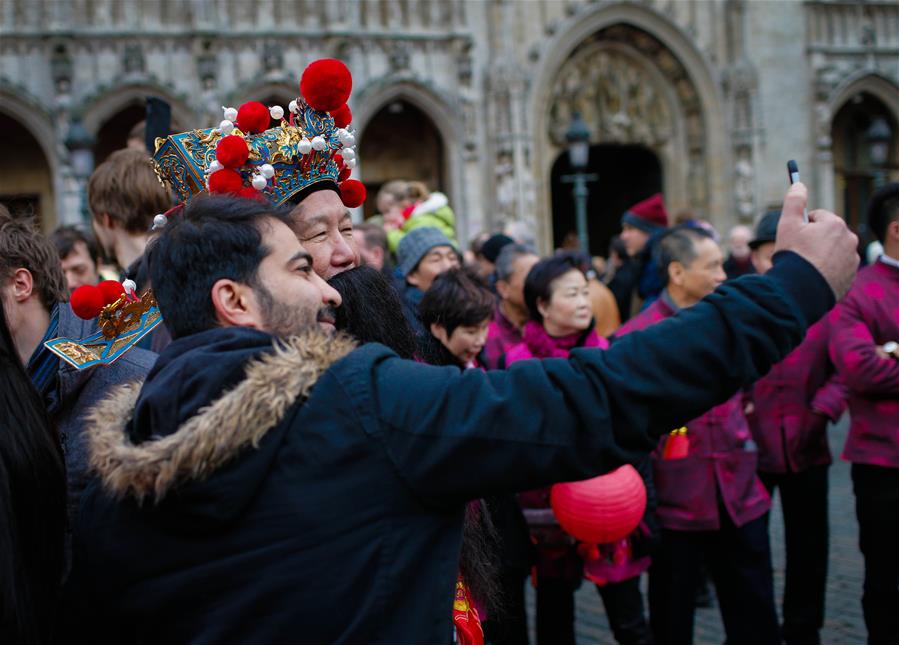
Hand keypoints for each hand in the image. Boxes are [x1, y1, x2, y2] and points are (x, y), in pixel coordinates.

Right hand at [774, 182, 858, 299]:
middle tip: (799, 252)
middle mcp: (849, 239)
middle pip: (828, 234)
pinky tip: (814, 277)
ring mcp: (851, 259)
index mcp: (835, 224)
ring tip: (806, 267)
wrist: (801, 290)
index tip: (795, 236)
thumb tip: (798, 184)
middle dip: (815, 239)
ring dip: (822, 255)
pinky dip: (828, 270)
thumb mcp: (787, 224)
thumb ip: (793, 201)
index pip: (818, 216)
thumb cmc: (793, 255)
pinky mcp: (850, 277)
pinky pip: (838, 268)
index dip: (803, 225)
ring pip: (834, 251)